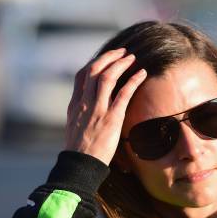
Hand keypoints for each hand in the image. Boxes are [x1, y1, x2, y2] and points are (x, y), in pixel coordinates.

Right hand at [65, 48, 146, 164]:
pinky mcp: (111, 118)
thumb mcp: (75, 129)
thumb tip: (88, 112)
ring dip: (121, 64)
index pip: (82, 76)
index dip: (95, 64)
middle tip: (122, 52)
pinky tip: (141, 73)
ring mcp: (98, 109)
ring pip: (108, 77)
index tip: (105, 59)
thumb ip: (81, 116)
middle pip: (95, 70)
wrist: (80, 165)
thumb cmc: (80, 152)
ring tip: (132, 58)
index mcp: (75, 105)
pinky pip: (124, 93)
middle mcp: (85, 103)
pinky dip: (133, 80)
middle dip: (109, 57)